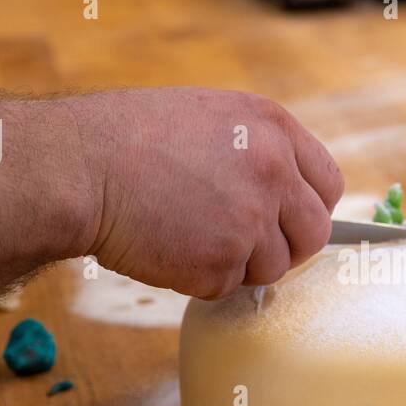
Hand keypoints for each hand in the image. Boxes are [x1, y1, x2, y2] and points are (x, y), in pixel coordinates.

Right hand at [70, 87, 343, 298]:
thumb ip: (256, 151)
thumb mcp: (209, 117)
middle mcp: (273, 172)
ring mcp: (250, 220)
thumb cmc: (128, 139)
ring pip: (271, 267)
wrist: (77, 166)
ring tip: (187, 234)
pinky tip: (166, 247)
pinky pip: (227, 287)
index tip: (288, 220)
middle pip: (314, 233)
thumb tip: (287, 196)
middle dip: (286, 246)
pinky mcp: (221, 263)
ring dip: (237, 264)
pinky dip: (198, 279)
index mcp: (273, 128)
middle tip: (244, 245)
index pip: (328, 183)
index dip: (308, 207)